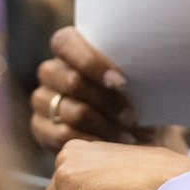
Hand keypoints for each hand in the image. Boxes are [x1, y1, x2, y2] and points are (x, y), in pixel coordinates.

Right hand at [31, 26, 151, 151]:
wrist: (128, 126)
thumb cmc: (134, 93)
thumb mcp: (136, 77)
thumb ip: (134, 69)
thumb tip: (147, 75)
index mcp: (68, 46)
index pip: (66, 43)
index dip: (92, 62)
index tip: (122, 83)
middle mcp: (51, 71)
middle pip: (73, 82)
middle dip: (107, 101)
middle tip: (133, 117)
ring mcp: (42, 100)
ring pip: (71, 111)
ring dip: (105, 125)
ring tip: (130, 135)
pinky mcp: (41, 128)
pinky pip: (64, 136)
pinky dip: (93, 141)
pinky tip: (113, 146)